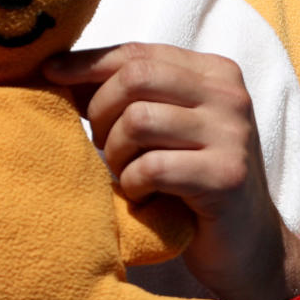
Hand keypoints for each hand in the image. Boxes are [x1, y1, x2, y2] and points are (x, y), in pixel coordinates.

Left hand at [44, 42, 299, 299]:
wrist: (250, 247)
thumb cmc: (192, 178)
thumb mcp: (163, 124)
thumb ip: (127, 93)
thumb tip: (58, 68)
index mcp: (214, 71)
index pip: (137, 52)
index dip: (88, 62)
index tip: (50, 72)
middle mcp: (229, 94)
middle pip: (135, 78)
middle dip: (100, 109)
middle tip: (99, 142)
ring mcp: (232, 134)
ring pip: (138, 120)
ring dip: (116, 151)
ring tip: (124, 171)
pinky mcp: (228, 176)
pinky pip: (153, 166)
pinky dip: (133, 182)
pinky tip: (141, 194)